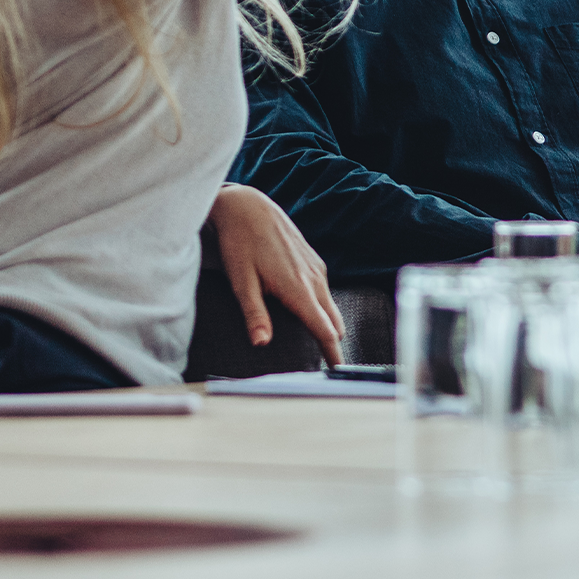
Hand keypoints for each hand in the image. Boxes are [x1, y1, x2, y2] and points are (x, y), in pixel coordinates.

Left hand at [207, 183, 343, 364]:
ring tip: (319, 343)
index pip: (324, 328)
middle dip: (333, 343)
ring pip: (331, 306)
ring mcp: (316, 268)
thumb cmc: (241, 244)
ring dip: (328, 325)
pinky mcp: (313, 261)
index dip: (332, 352)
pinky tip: (309, 312)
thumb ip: (255, 314)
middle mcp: (314, 279)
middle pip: (334, 321)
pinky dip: (323, 308)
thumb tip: (262, 343)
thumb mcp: (241, 282)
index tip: (338, 371)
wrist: (249, 207)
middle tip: (326, 365)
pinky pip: (325, 291)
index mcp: (298, 288)